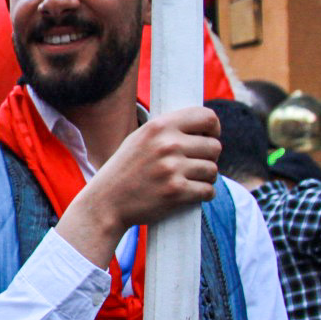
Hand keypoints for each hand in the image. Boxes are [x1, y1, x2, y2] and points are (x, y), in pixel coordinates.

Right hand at [60, 108, 220, 266]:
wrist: (106, 202)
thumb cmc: (125, 170)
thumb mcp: (139, 139)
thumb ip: (168, 131)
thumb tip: (204, 128)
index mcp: (159, 127)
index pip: (206, 117)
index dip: (213, 128)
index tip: (208, 137)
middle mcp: (167, 145)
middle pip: (214, 146)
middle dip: (209, 157)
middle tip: (194, 165)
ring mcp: (172, 169)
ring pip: (212, 170)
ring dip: (206, 177)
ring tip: (188, 180)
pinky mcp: (177, 192)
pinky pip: (208, 190)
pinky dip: (203, 194)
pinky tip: (189, 194)